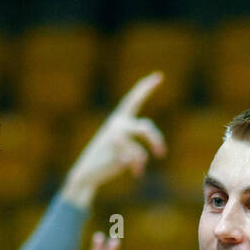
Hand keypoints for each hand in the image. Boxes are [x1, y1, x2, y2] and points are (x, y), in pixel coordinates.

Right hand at [63, 72, 165, 207]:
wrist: (88, 172)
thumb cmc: (108, 156)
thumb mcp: (122, 142)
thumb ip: (137, 134)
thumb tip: (157, 143)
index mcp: (119, 119)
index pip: (133, 99)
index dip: (145, 87)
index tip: (158, 76)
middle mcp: (118, 124)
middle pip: (146, 128)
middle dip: (156, 140)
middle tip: (161, 154)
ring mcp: (116, 138)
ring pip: (140, 148)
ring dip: (143, 157)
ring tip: (141, 167)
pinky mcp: (117, 151)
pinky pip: (136, 159)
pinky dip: (137, 167)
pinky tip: (134, 172)